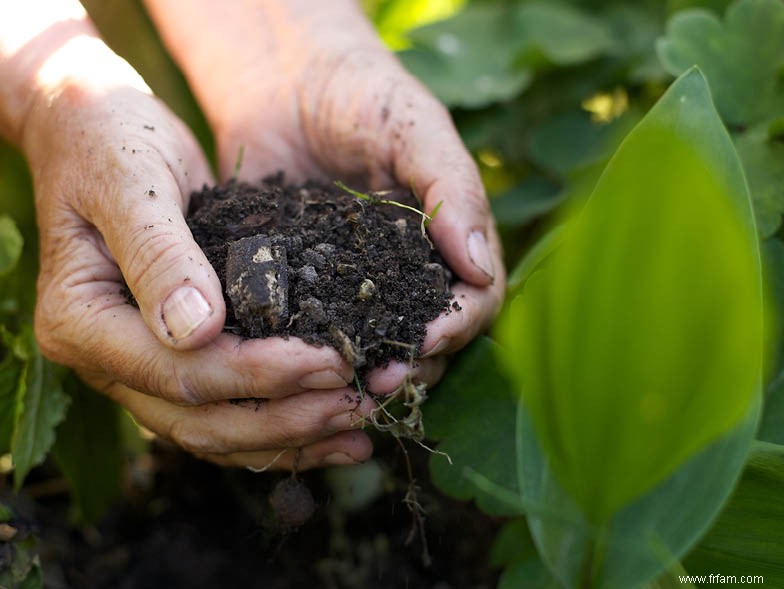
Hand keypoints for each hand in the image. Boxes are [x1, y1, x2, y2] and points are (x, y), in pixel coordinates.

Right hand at [21, 35, 376, 470]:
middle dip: (286, 418)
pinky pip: (224, 409)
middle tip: (358, 405)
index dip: (259, 374)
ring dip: (290, 436)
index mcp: (80, 321)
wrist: (95, 131)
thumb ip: (159, 254)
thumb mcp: (133, 182)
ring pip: (214, 431)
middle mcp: (105, 359)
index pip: (178, 372)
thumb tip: (197, 331)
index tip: (331, 362)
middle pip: (199, 419)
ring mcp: (136, 366)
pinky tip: (332, 430)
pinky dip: (278, 426)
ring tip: (359, 429)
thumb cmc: (111, 142)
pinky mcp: (173, 358)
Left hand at [147, 1, 505, 393]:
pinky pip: (314, 327)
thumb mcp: (415, 129)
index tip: (425, 339)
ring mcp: (356, 284)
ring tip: (339, 386)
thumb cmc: (363, 93)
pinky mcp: (304, 285)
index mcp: (449, 242)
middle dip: (410, 363)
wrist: (283, 79)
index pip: (475, 300)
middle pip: (429, 337)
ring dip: (364, 371)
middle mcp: (408, 273)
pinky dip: (310, 350)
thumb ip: (452, 190)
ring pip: (375, 345)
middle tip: (377, 381)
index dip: (457, 326)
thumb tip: (479, 269)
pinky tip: (293, 364)